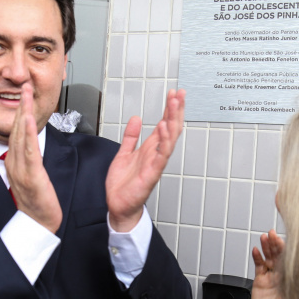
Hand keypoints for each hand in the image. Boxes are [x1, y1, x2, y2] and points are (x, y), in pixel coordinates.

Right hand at [4, 83, 62, 232]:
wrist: (38, 225)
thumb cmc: (36, 203)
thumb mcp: (29, 178)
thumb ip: (27, 162)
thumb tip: (29, 148)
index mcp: (14, 162)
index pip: (17, 132)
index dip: (20, 111)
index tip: (24, 94)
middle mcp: (15, 163)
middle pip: (17, 129)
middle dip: (21, 105)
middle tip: (25, 85)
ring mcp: (21, 169)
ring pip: (22, 136)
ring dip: (24, 113)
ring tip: (26, 95)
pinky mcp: (32, 176)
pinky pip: (30, 152)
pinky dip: (30, 134)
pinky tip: (29, 120)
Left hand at [106, 88, 184, 231]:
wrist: (118, 205)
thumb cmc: (123, 184)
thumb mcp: (124, 153)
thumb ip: (131, 136)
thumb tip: (136, 119)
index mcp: (150, 148)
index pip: (164, 124)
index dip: (169, 109)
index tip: (173, 93)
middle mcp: (156, 154)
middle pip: (171, 128)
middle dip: (176, 110)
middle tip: (180, 94)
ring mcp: (156, 163)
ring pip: (169, 139)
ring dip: (173, 121)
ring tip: (174, 104)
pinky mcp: (152, 173)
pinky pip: (161, 155)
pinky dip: (164, 141)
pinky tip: (164, 128)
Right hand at [252, 230, 289, 298]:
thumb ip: (288, 293)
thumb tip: (292, 277)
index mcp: (290, 282)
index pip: (289, 260)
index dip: (285, 249)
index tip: (281, 239)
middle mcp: (281, 278)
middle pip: (278, 256)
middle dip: (275, 244)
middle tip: (271, 234)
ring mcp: (271, 279)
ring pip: (269, 258)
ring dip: (266, 247)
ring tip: (263, 237)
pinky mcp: (260, 282)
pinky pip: (259, 266)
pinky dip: (257, 257)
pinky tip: (256, 250)